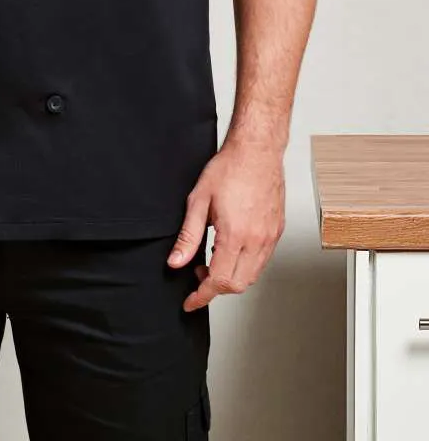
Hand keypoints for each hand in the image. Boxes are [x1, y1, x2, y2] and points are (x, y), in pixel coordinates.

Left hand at [167, 137, 285, 311]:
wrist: (256, 151)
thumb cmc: (229, 169)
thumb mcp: (198, 201)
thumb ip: (188, 236)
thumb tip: (176, 262)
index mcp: (235, 235)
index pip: (218, 281)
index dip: (201, 296)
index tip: (191, 301)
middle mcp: (256, 241)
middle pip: (237, 285)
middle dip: (215, 288)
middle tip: (198, 273)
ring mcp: (270, 237)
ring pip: (252, 276)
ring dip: (231, 277)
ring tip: (213, 260)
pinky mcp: (277, 231)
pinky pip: (262, 261)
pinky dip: (245, 265)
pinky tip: (232, 250)